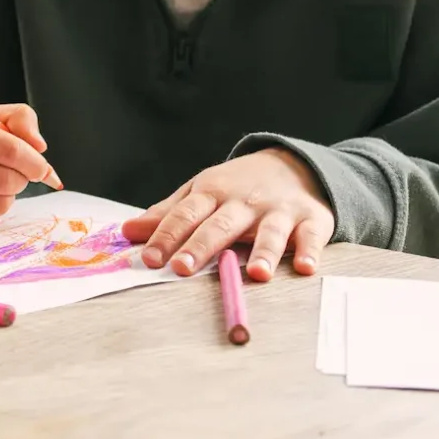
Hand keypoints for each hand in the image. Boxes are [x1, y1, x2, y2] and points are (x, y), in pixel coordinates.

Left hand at [120, 149, 333, 279]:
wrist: (293, 163)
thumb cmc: (237, 187)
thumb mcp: (200, 192)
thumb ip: (167, 214)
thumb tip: (126, 231)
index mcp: (212, 193)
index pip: (184, 215)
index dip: (165, 236)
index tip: (149, 259)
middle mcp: (244, 202)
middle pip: (220, 225)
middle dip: (201, 245)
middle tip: (183, 268)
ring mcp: (279, 211)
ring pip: (270, 233)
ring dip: (264, 252)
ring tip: (257, 274)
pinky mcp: (311, 220)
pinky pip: (312, 237)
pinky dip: (310, 251)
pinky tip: (306, 268)